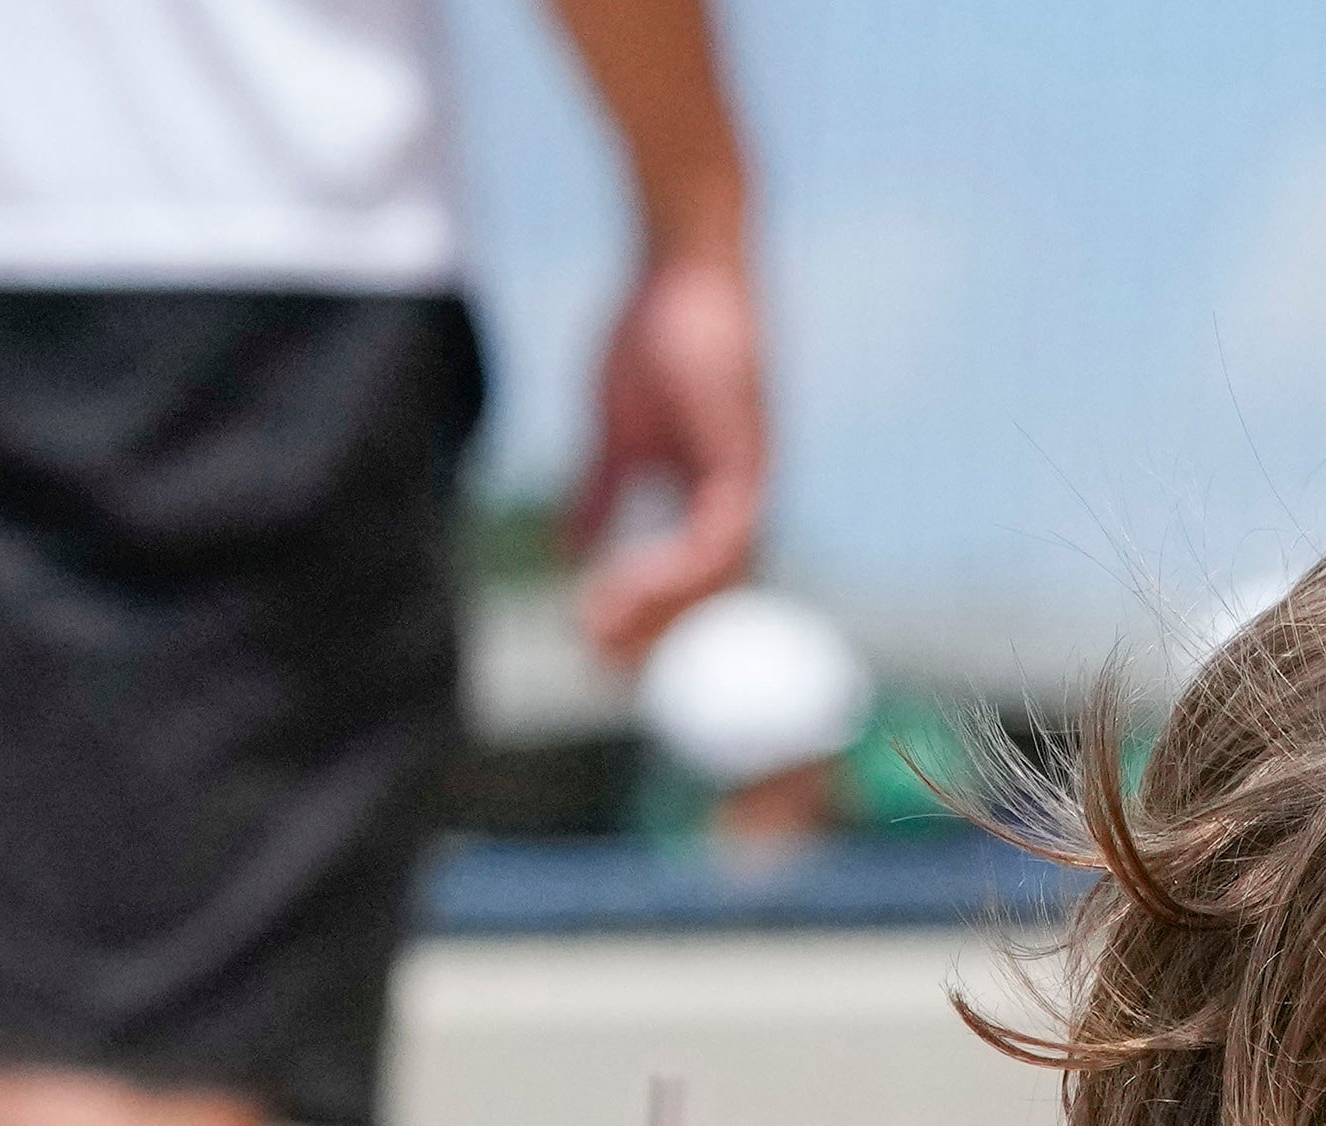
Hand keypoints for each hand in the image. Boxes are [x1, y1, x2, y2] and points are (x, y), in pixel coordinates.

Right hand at [572, 247, 769, 661]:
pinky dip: (675, 574)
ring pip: (719, 582)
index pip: (693, 584)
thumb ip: (602, 494)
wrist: (683, 256)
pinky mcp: (748, 458)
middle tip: (596, 669)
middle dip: (654, 641)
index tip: (596, 650)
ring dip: (658, 617)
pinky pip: (719, 541)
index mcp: (718, 496)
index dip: (648, 624)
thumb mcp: (616, 431)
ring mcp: (753, 480)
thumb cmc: (653, 329)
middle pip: (712, 600)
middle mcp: (745, 498)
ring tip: (597, 634)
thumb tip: (573, 551)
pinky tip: (623, 588)